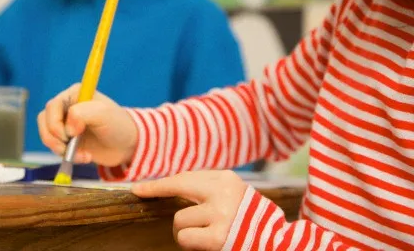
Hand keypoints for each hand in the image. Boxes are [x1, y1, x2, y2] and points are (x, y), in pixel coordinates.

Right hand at [37, 83, 137, 166]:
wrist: (128, 146)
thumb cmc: (118, 125)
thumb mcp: (103, 114)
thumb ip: (82, 114)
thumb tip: (68, 128)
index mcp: (74, 94)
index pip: (52, 106)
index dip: (56, 122)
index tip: (71, 134)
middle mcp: (67, 107)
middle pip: (45, 120)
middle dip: (55, 138)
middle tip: (68, 147)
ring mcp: (65, 124)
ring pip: (46, 134)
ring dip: (60, 148)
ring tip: (81, 155)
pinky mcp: (67, 140)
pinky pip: (55, 147)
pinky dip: (67, 156)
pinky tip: (84, 157)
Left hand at [132, 170, 247, 250]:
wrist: (279, 244)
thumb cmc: (252, 222)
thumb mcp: (235, 197)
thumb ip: (210, 191)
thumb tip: (174, 190)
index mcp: (227, 180)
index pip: (185, 177)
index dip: (160, 183)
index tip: (140, 187)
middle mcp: (223, 192)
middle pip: (177, 187)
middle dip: (156, 192)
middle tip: (141, 194)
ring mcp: (220, 214)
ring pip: (179, 220)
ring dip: (184, 232)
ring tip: (202, 236)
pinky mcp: (217, 237)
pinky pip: (185, 238)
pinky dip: (189, 244)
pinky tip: (204, 245)